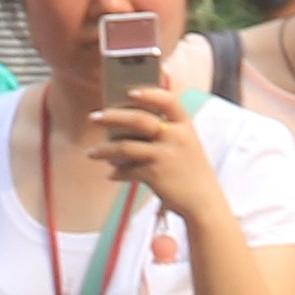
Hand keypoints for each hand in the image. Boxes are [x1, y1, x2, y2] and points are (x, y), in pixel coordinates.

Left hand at [91, 70, 225, 221]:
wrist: (203, 202)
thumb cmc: (190, 171)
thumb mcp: (185, 144)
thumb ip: (164, 132)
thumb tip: (125, 127)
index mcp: (185, 125)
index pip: (168, 100)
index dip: (149, 93)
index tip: (129, 91)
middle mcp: (176, 136)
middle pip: (138, 120)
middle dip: (112, 117)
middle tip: (93, 117)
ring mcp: (166, 155)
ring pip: (125, 147)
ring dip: (104, 150)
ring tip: (91, 153)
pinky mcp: (156, 175)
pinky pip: (128, 170)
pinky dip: (117, 173)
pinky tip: (111, 175)